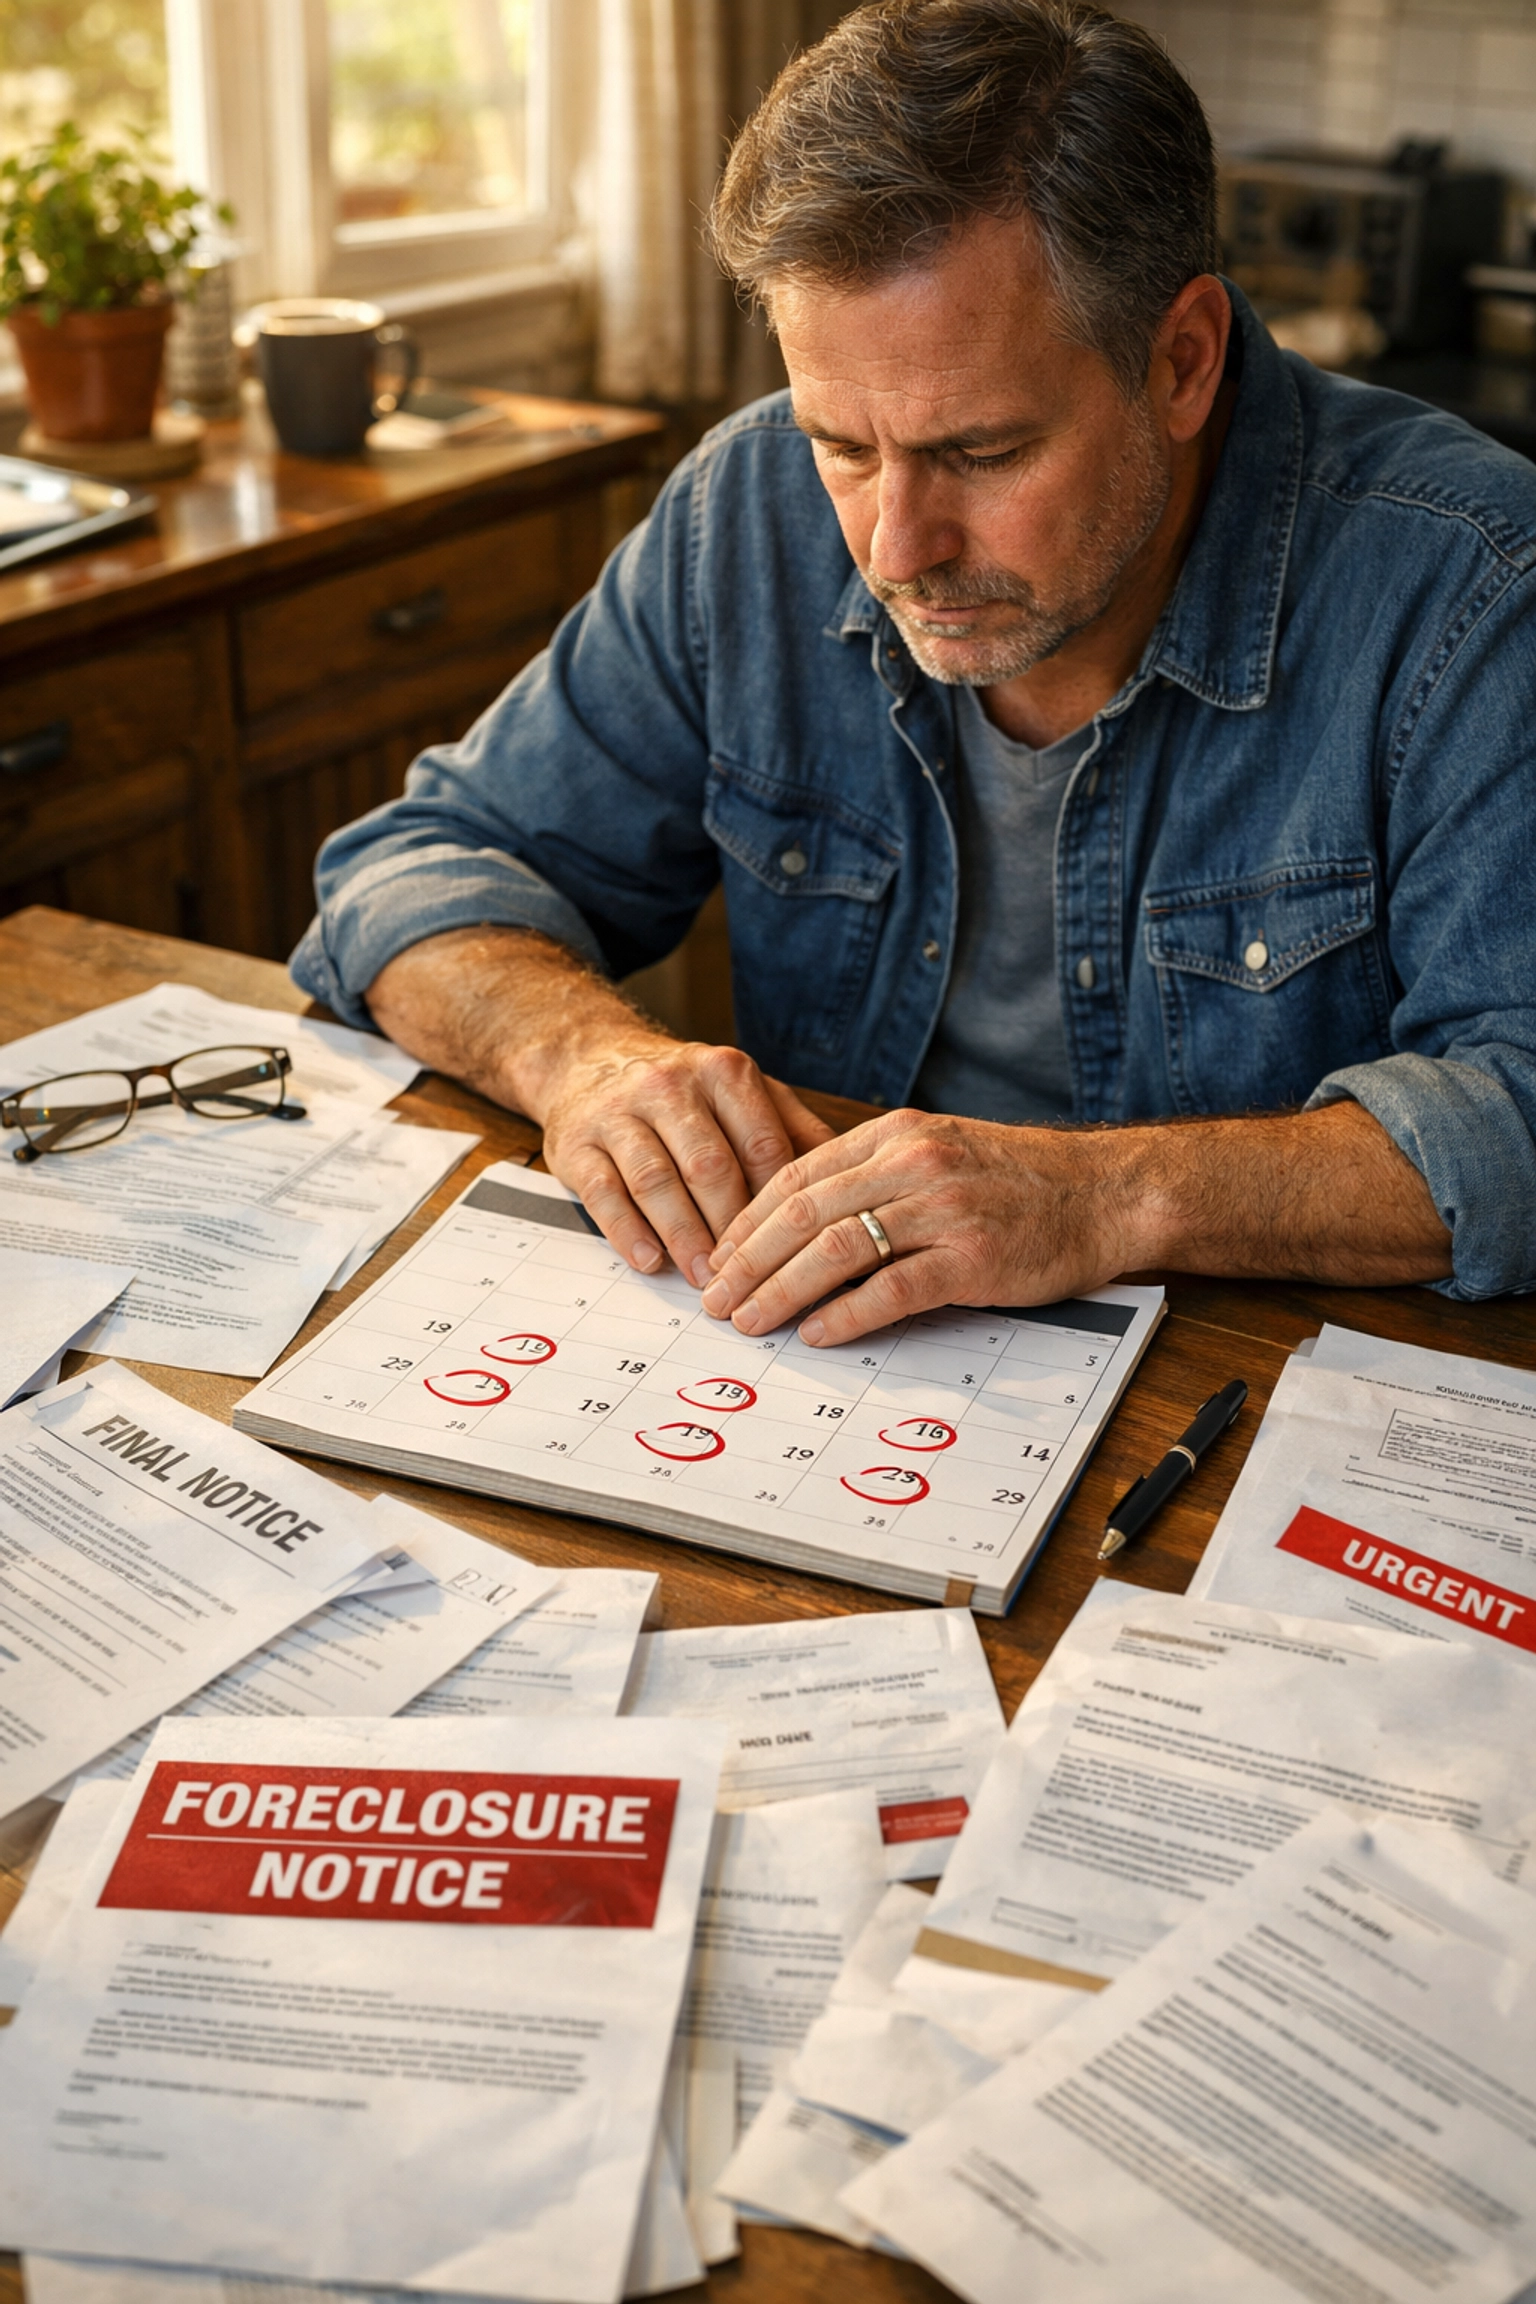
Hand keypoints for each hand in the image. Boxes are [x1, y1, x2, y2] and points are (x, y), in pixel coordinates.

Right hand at [365, 925, 835, 1286]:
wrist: (589, 1058)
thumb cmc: (684, 1093)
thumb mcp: (743, 1093)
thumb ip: (794, 1133)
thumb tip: (853, 1188)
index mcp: (725, 1072)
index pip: (764, 1147)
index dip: (782, 1206)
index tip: (799, 1252)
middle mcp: (671, 1084)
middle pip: (711, 1167)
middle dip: (733, 1231)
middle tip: (752, 1282)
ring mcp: (620, 1111)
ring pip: (657, 1181)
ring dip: (685, 1238)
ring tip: (707, 1280)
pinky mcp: (577, 1141)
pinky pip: (606, 1192)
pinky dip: (629, 1232)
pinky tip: (651, 1262)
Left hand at [699, 1108, 1140, 1344]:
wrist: (1107, 1194)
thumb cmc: (1022, 1182)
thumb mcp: (941, 1152)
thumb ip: (876, 1175)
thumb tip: (804, 1219)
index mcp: (897, 1135)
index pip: (797, 1174)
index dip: (748, 1220)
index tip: (719, 1256)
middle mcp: (914, 1164)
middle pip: (803, 1213)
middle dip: (748, 1260)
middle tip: (717, 1298)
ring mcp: (944, 1211)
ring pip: (836, 1250)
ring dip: (781, 1291)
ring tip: (751, 1321)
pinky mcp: (972, 1259)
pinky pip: (892, 1290)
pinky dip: (846, 1315)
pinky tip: (816, 1333)